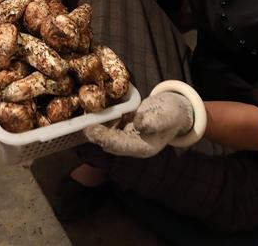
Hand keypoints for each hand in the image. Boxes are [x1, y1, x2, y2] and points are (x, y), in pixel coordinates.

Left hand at [84, 81, 205, 157]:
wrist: (174, 110)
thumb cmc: (172, 114)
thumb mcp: (168, 116)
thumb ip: (154, 122)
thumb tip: (138, 123)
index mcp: (142, 147)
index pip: (120, 146)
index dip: (104, 139)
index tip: (92, 130)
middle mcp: (131, 144)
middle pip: (109, 142)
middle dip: (96, 134)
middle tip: (83, 124)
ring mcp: (126, 136)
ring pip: (107, 134)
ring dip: (96, 126)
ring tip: (84, 115)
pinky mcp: (123, 126)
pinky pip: (109, 124)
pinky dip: (101, 118)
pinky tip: (93, 109)